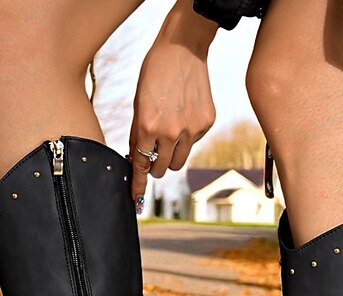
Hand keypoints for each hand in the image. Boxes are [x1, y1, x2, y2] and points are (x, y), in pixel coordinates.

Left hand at [129, 2, 217, 212]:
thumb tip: (137, 159)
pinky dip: (187, 137)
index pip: (141, 165)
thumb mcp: (138, 103)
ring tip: (169, 135)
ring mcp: (191, 129)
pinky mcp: (206, 123)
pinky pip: (193, 143)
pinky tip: (184, 114)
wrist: (183, 48)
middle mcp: (170, 132)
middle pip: (161, 169)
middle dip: (155, 166)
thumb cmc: (155, 73)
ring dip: (171, 156)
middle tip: (153, 155)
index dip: (138, 185)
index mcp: (148, 126)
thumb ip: (138, 134)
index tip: (136, 200)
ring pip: (178, 161)